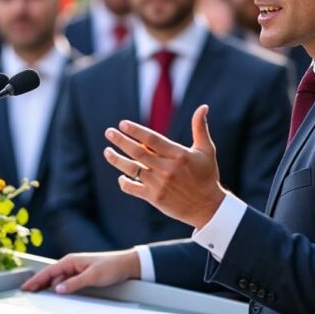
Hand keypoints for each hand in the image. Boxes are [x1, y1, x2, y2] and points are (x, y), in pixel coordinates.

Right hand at [20, 250, 141, 293]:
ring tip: (37, 297)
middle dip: (38, 284)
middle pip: (50, 276)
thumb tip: (57, 289)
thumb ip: (75, 283)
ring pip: (58, 280)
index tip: (25, 287)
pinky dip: (59, 289)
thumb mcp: (93, 276)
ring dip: (48, 287)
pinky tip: (56, 296)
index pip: (49, 271)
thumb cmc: (111, 267)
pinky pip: (66, 283)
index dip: (36, 280)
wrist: (127, 265)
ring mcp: (76, 270)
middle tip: (27, 295)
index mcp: (71, 261)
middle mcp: (71, 264)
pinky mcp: (82, 276)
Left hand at [103, 105, 225, 228]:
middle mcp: (167, 169)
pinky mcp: (154, 198)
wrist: (207, 207)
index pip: (152, 139)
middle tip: (108, 132)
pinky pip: (133, 188)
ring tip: (107, 151)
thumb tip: (203, 107)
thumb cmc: (207, 176)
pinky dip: (124, 182)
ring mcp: (159, 184)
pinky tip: (121, 176)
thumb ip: (200, 128)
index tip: (122, 124)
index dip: (136, 131)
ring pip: (132, 169)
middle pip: (138, 152)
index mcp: (178, 155)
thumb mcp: (206, 150)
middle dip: (121, 141)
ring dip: (117, 159)